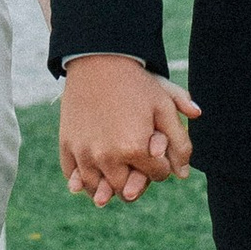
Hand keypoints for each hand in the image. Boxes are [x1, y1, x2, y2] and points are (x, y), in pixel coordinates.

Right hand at [58, 52, 201, 205]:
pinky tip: (94, 172)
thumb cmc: (136, 83)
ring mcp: (83, 153)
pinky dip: (83, 179)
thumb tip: (183, 174)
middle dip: (136, 180)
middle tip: (138, 168)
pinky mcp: (66, 146)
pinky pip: (74, 176)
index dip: (162, 166)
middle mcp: (106, 157)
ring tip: (116, 174)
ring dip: (109, 185)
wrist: (98, 59)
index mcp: (134, 149)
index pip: (157, 175)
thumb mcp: (164, 106)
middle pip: (127, 189)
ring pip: (97, 190)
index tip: (158, 154)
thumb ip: (180, 141)